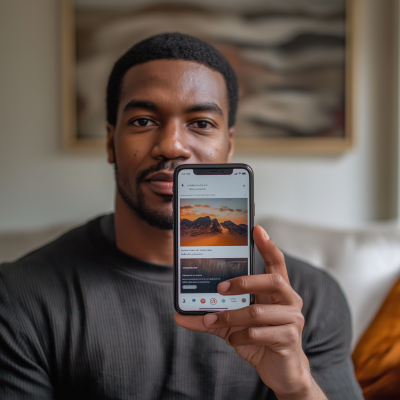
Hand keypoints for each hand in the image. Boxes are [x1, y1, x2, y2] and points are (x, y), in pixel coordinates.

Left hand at [175, 226, 326, 399]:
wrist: (280, 370)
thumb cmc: (259, 339)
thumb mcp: (233, 326)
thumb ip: (210, 318)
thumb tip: (179, 316)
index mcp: (278, 291)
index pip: (276, 262)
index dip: (268, 245)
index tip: (257, 228)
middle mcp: (289, 300)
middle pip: (270, 280)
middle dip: (242, 283)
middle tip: (219, 288)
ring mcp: (292, 319)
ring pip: (257, 311)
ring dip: (230, 316)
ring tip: (213, 320)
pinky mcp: (289, 338)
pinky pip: (258, 333)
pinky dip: (239, 336)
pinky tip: (233, 339)